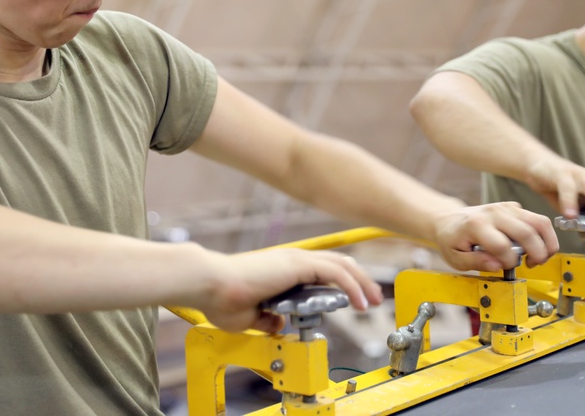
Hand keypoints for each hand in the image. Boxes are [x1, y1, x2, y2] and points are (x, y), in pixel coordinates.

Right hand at [197, 249, 383, 331]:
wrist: (211, 285)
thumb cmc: (221, 299)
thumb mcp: (249, 318)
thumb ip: (266, 320)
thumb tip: (278, 325)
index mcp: (283, 270)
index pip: (322, 270)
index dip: (342, 282)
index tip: (354, 299)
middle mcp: (293, 260)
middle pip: (338, 264)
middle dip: (360, 280)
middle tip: (373, 297)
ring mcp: (296, 259)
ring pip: (342, 265)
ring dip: (362, 282)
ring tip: (374, 300)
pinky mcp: (297, 264)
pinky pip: (335, 273)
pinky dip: (352, 286)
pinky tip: (359, 302)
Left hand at [432, 201, 558, 271]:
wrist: (449, 220)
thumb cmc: (452, 240)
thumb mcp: (455, 258)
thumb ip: (475, 263)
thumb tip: (497, 266)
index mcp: (476, 225)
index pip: (502, 246)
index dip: (509, 262)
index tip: (506, 267)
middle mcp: (493, 213)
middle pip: (526, 233)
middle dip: (537, 254)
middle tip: (532, 265)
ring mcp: (505, 207)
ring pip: (539, 222)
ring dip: (546, 243)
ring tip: (538, 257)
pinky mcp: (514, 207)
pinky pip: (537, 219)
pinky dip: (543, 235)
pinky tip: (532, 247)